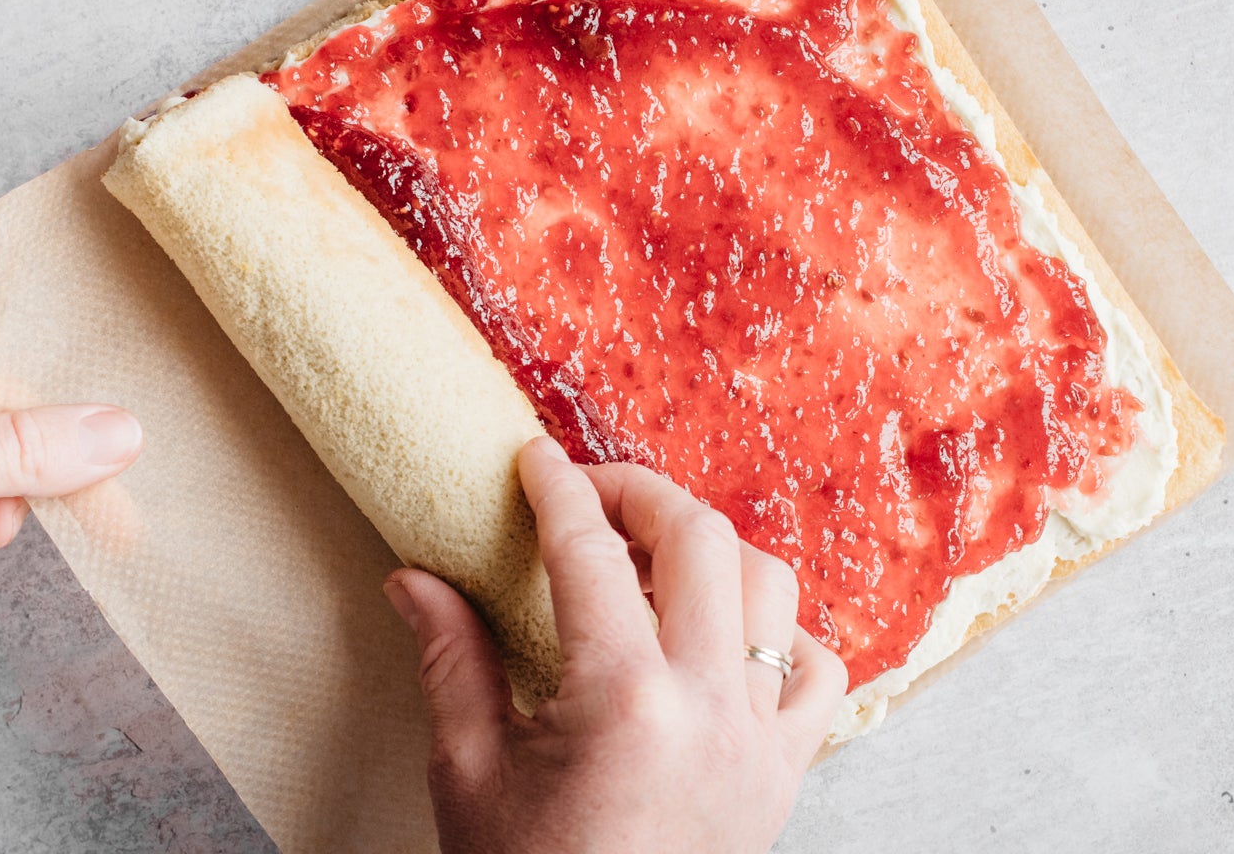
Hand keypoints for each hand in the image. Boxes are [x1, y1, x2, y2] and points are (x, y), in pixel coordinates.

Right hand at [385, 437, 845, 853]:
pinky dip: (784, 636)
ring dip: (716, 554)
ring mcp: (759, 739)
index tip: (534, 459)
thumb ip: (452, 661)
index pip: (589, 553)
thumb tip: (415, 579)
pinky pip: (818, 673)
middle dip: (642, 493)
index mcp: (622, 700)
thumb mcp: (470, 774)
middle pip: (700, 539)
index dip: (557, 489)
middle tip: (592, 492)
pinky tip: (731, 635)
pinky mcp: (786, 774)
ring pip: (772, 590)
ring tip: (656, 558)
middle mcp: (707, 706)